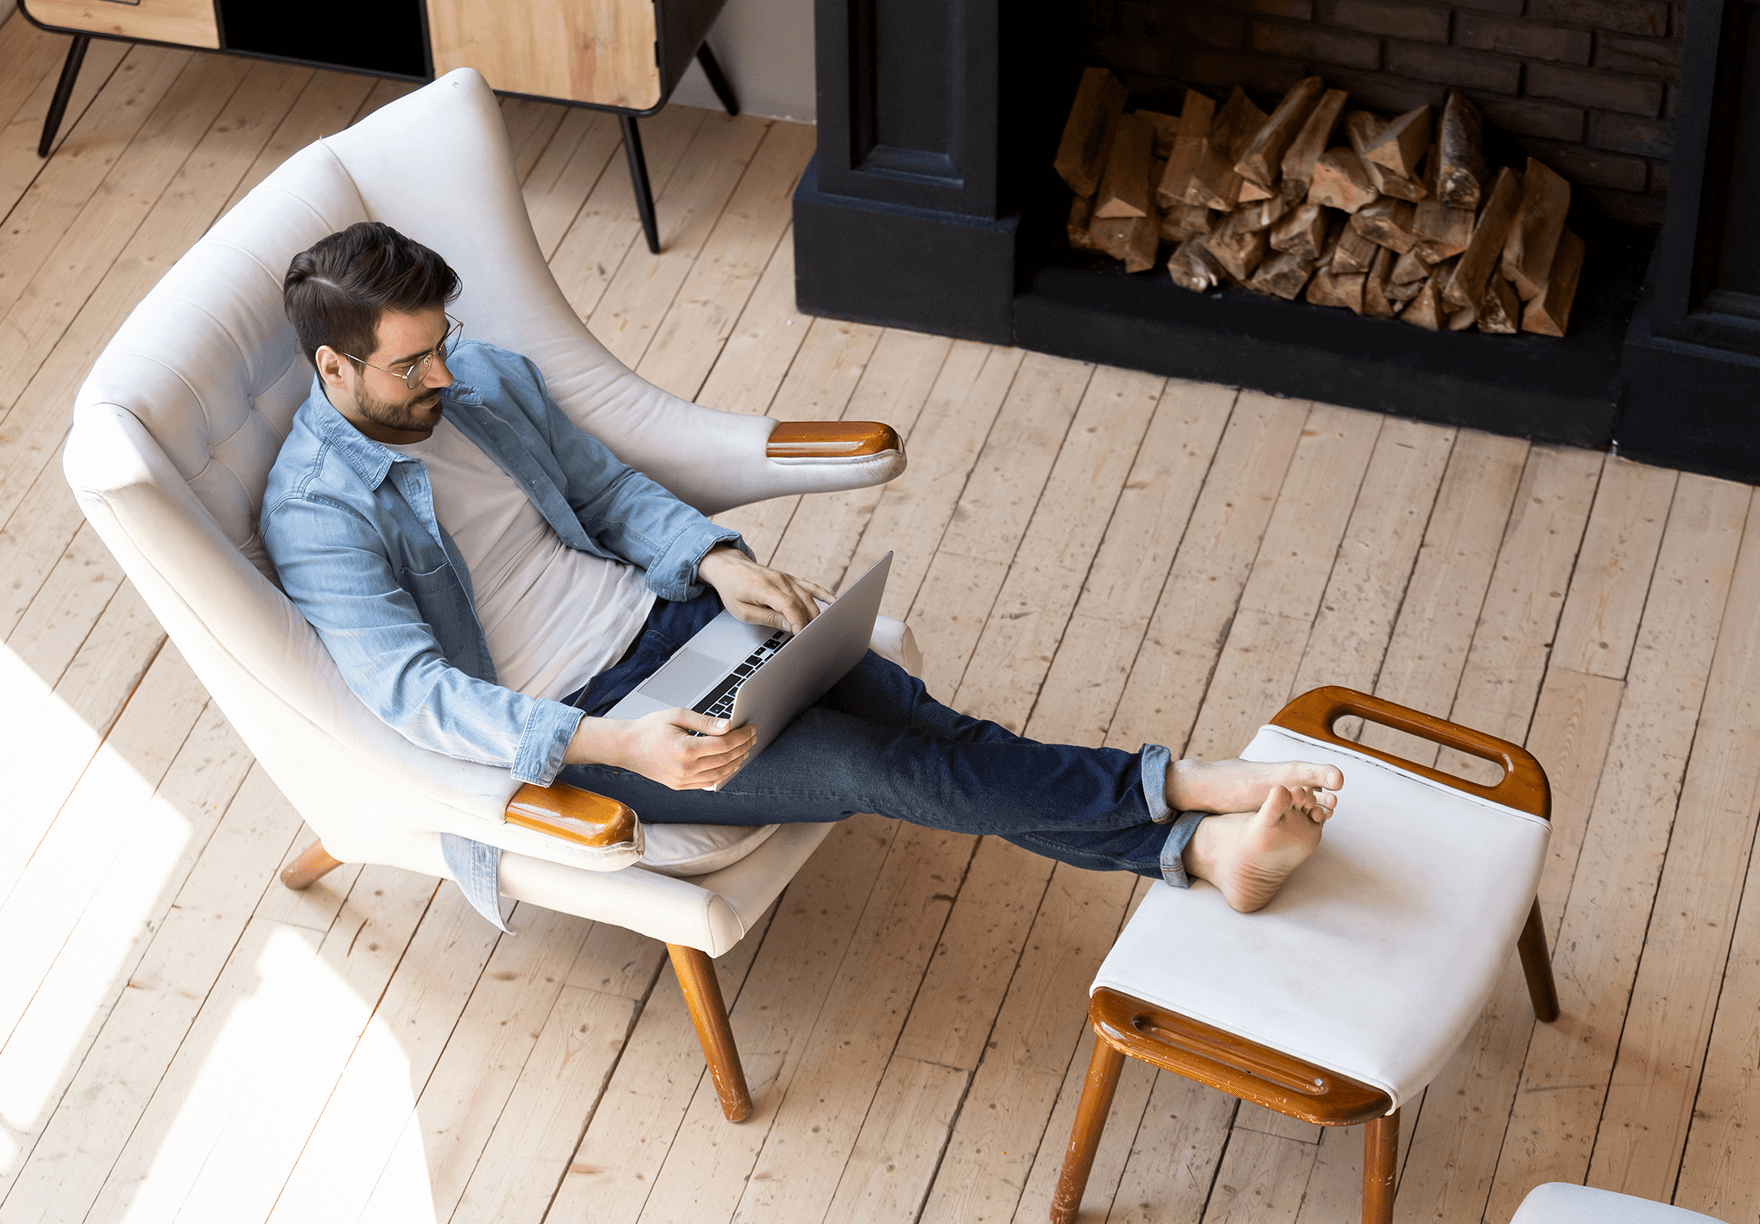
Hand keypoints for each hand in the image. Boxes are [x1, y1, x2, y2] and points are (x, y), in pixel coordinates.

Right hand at [568, 708, 755, 788]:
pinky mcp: (680, 786)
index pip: (724, 745)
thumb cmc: (649, 728)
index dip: (742, 736)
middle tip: (752, 737)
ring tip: (745, 749)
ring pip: (720, 773)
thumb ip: (705, 722)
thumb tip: (728, 726)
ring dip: (737, 761)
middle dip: (743, 747)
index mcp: (686, 749)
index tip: (750, 728)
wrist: (626, 747)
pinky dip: (723, 773)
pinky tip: (730, 763)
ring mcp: (683, 780)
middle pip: (725, 759)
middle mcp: (686, 768)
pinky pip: (708, 782)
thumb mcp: (677, 716)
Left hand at [697, 545, 834, 633]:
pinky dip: (823, 595)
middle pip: (803, 604)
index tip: (802, 637)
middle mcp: (779, 580)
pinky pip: (811, 586)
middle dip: (809, 623)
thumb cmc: (733, 590)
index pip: (790, 607)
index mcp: (765, 587)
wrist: (728, 567)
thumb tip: (790, 625)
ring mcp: (786, 578)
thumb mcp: (743, 611)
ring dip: (816, 614)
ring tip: (822, 630)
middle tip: (812, 639)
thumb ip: (768, 618)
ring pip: (809, 598)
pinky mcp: (790, 578)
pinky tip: (835, 602)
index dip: (799, 623)